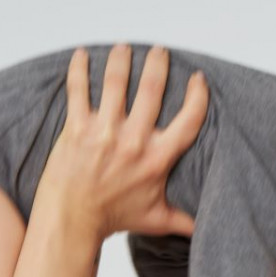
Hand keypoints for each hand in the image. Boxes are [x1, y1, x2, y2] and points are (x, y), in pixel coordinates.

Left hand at [33, 45, 207, 240]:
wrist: (71, 220)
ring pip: (116, 81)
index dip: (197, 95)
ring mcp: (104, 132)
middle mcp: (134, 141)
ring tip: (124, 47)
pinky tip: (81, 54)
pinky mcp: (77, 128)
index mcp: (157, 159)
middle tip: (159, 51)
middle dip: (158, 63)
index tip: (197, 79)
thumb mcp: (155, 220)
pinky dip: (79, 69)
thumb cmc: (112, 218)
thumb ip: (183, 220)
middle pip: (152, 88)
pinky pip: (78, 89)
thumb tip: (204, 229)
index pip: (189, 119)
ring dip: (121, 59)